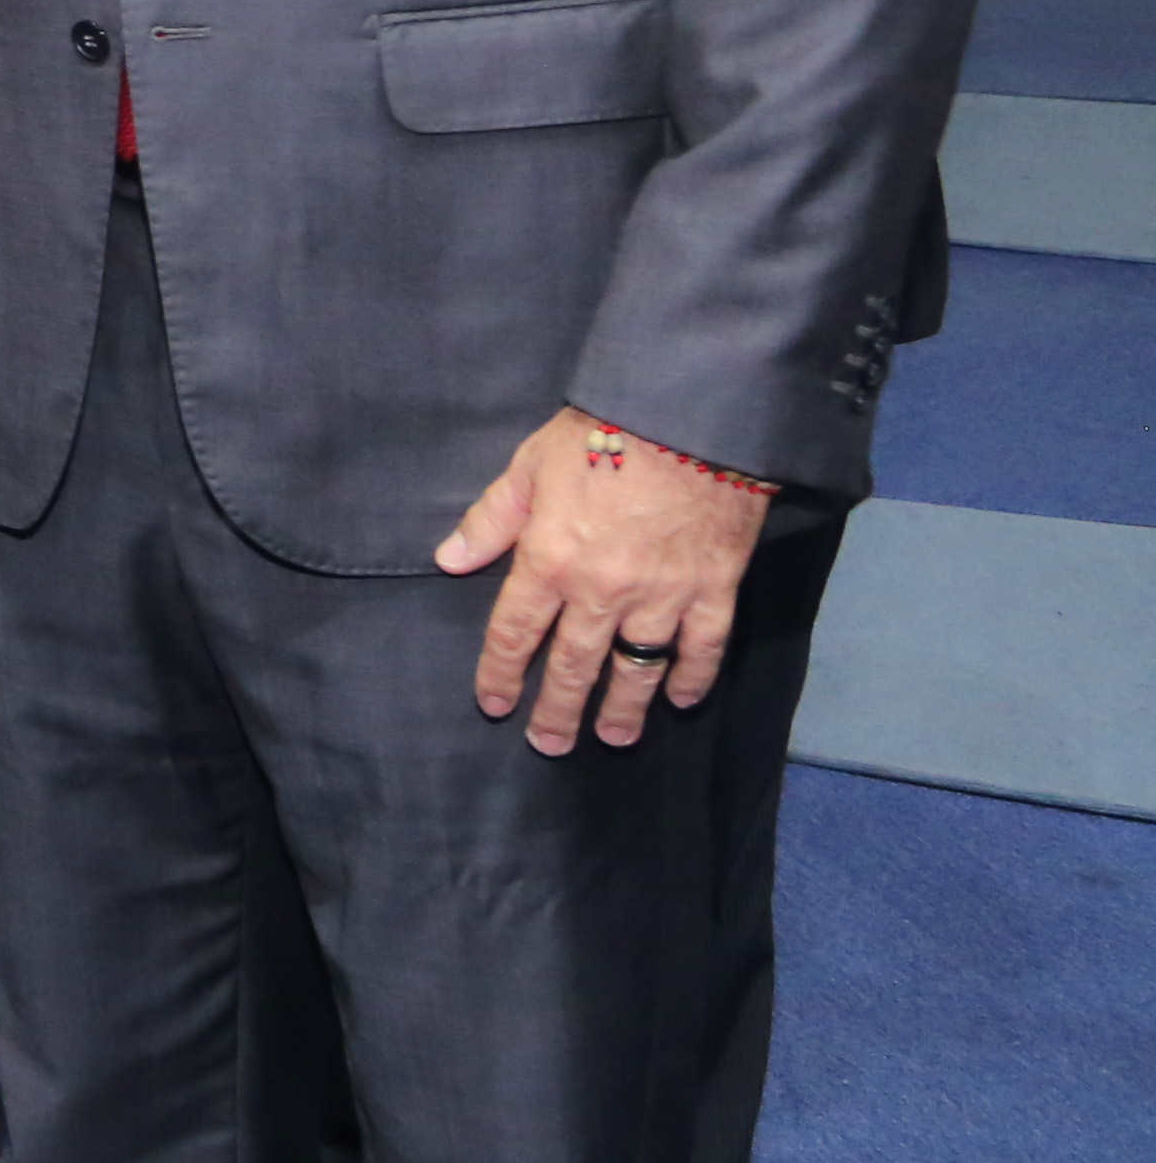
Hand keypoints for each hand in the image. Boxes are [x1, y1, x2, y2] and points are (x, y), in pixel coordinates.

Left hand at [435, 409, 774, 754]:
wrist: (690, 416)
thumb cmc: (600, 435)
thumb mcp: (528, 467)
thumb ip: (491, 520)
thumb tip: (448, 561)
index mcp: (549, 560)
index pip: (515, 633)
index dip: (500, 673)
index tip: (493, 704)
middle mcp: (602, 591)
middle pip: (573, 664)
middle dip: (557, 710)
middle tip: (548, 746)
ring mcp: (662, 594)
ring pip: (637, 667)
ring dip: (624, 708)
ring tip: (614, 738)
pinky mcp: (714, 588)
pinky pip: (703, 648)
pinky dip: (692, 678)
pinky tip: (681, 699)